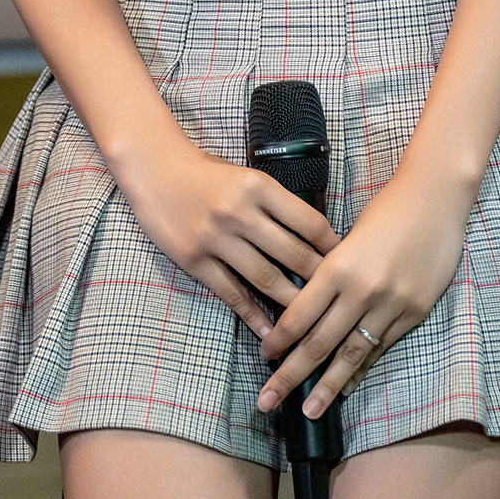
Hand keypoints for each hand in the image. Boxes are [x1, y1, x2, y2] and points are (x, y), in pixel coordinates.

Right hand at [116, 138, 340, 341]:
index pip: (308, 222)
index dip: (331, 246)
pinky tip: (269, 331)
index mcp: (258, 186)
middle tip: (337, 299)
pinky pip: (231, 293)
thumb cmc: (204, 171)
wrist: (153, 167)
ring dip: (292, 303)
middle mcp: (239, 212)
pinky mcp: (194, 259)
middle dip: (319, 280)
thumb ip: (272, 201)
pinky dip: (253, 315)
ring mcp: (215, 238)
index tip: (346, 261)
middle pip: (292, 254)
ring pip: (265, 278)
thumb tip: (309, 235)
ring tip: (311, 323)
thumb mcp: (244, 175)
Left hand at [256, 167, 472, 417]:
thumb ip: (331, 273)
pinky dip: (361, 369)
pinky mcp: (414, 312)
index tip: (264, 359)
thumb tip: (307, 308)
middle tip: (267, 401)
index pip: (299, 315)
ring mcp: (390, 305)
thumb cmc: (386, 210)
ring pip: (351, 355)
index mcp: (337, 267)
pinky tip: (347, 385)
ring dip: (328, 387)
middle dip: (290, 376)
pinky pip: (381, 348)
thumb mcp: (348, 237)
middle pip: (319, 343)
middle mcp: (361, 291)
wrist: (435, 199)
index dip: (279, 341)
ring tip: (309, 411)